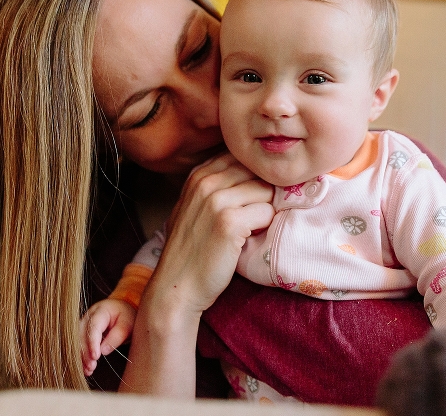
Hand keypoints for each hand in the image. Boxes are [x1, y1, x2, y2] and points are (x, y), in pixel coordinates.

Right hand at [79, 299, 136, 376]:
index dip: (92, 343)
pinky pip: (78, 345)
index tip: (95, 357)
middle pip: (81, 334)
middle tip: (91, 366)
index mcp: (101, 310)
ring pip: (77, 341)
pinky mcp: (82, 332)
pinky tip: (85, 368)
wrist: (123, 311)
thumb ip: (117, 336)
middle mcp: (88, 316)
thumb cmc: (126, 317)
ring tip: (89, 370)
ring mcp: (83, 324)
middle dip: (85, 352)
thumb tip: (103, 351)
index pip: (93, 327)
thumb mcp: (127, 324)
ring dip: (81, 356)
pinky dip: (81, 357)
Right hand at [153, 152, 274, 315]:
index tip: (253, 197)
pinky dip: (265, 227)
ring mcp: (216, 200)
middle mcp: (205, 182)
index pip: (241, 157)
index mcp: (198, 175)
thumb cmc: (190, 251)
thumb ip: (215, 186)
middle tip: (255, 216)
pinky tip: (249, 239)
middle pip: (257, 171)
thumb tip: (252, 172)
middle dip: (263, 192)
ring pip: (266, 190)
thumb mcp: (193, 208)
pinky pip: (268, 212)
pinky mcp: (229, 222)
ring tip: (249, 229)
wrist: (177, 287)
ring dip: (265, 211)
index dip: (254, 175)